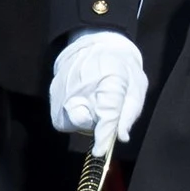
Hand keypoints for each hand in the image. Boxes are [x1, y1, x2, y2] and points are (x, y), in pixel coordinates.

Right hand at [47, 32, 148, 151]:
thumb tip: (121, 136)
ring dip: (82, 120)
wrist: (95, 40)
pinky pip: (60, 115)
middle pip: (83, 121)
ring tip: (91, 104)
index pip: (105, 113)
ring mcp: (63, 87)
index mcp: (110, 80)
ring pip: (68, 121)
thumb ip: (130, 112)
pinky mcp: (53, 91)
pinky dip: (72, 114)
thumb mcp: (136, 84)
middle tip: (103, 109)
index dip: (103, 134)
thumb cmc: (121, 64)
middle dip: (95, 123)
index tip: (100, 150)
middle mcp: (82, 84)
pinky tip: (81, 101)